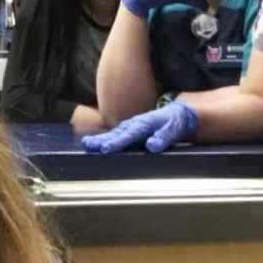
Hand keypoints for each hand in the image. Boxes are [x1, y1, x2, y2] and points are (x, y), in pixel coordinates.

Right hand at [81, 100, 198, 153]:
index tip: (105, 149)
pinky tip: (95, 144)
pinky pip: (115, 135)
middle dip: (102, 140)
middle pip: (116, 134)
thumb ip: (163, 138)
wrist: (176, 114)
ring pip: (113, 133)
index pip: (129, 135)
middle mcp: (134, 124)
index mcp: (144, 124)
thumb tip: (152, 146)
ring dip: (100, 139)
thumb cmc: (174, 123)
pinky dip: (104, 139)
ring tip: (86, 145)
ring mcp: (130, 126)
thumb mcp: (173, 130)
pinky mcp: (129, 130)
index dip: (117, 143)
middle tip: (88, 146)